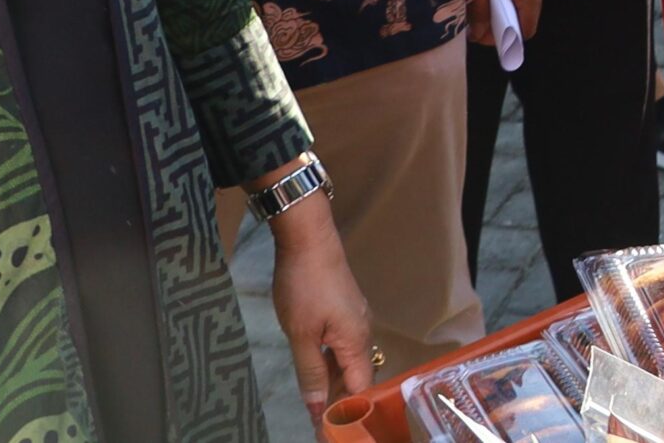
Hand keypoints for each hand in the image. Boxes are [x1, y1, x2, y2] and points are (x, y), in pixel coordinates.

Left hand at [265, 186, 370, 430]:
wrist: (309, 239)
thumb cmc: (304, 285)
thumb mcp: (301, 334)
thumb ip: (310, 372)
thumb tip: (317, 406)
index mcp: (356, 341)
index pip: (359, 389)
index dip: (347, 414)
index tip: (330, 433)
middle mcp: (362, 332)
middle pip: (357, 377)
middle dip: (342, 403)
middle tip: (320, 425)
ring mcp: (354, 320)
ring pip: (348, 362)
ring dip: (334, 385)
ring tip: (317, 408)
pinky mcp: (344, 310)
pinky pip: (342, 347)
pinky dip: (331, 365)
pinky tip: (317, 373)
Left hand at [464, 0, 545, 45]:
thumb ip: (480, 8)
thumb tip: (479, 36)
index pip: (525, 29)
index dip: (506, 39)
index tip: (482, 37)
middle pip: (524, 17)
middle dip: (500, 25)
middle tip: (475, 22)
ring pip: (521, 2)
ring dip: (501, 8)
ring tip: (478, 3)